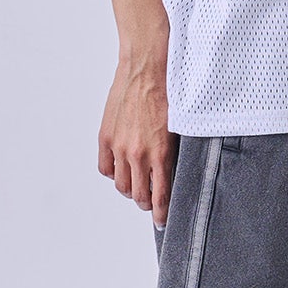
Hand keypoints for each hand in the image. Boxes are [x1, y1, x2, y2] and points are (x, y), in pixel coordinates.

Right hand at [99, 59, 176, 226]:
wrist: (148, 66)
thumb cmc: (170, 91)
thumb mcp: (181, 127)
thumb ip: (175, 153)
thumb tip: (175, 172)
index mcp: (161, 153)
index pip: (161, 196)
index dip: (162, 213)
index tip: (164, 221)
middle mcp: (138, 154)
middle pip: (139, 196)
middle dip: (147, 203)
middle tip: (152, 203)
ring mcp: (119, 146)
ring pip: (121, 185)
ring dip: (130, 190)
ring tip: (137, 186)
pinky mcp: (106, 136)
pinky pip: (106, 168)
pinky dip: (113, 173)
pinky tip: (121, 170)